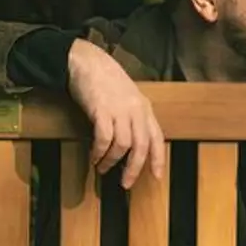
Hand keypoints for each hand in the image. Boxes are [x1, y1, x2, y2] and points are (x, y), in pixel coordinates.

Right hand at [67, 38, 165, 188]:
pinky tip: (94, 156)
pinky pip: (104, 138)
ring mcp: (120, 110)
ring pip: (123, 145)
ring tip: (102, 168)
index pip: (157, 138)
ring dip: (112, 161)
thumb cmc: (105, 80)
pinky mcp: (102, 110)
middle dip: (134, 168)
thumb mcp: (127, 98)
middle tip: (125, 183)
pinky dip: (100, 151)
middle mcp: (136, 110)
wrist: (87, 61)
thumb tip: (130, 145)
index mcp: (144, 108)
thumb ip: (132, 118)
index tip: (157, 177)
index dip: (158, 159)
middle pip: (142, 146)